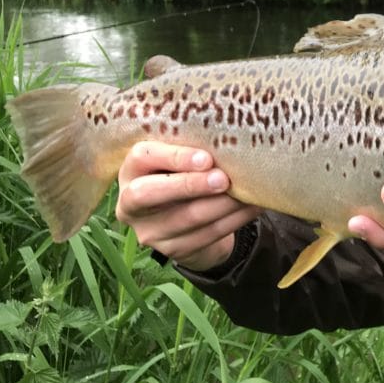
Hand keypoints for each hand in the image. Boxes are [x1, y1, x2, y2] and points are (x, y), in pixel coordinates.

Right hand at [115, 142, 263, 270]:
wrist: (190, 219)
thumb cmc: (187, 173)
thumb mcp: (181, 158)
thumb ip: (192, 145)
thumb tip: (227, 132)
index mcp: (131, 171)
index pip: (141, 158)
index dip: (173, 157)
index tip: (206, 158)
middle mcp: (131, 203)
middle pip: (152, 193)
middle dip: (190, 185)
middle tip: (223, 179)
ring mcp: (150, 231)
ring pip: (187, 217)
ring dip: (223, 203)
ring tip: (247, 189)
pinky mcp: (173, 250)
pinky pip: (208, 234)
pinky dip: (235, 219)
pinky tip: (252, 205)